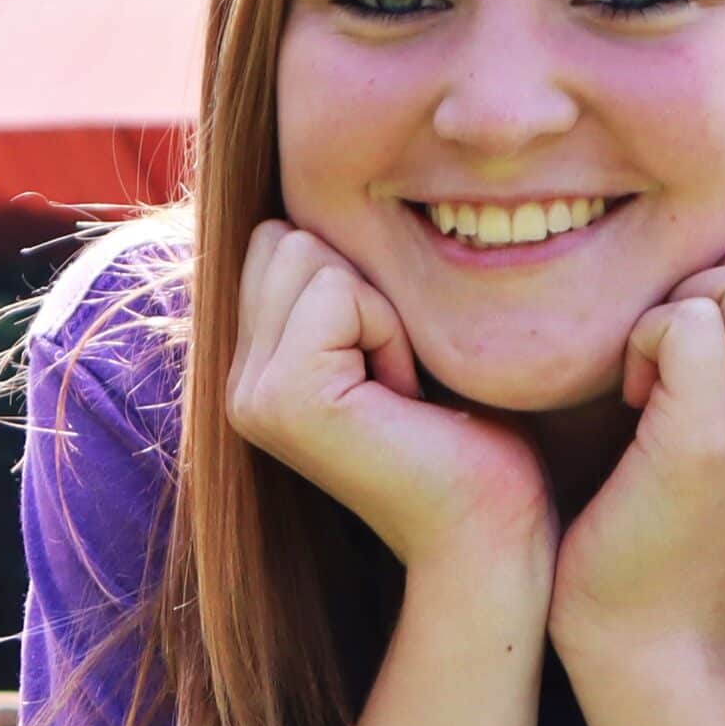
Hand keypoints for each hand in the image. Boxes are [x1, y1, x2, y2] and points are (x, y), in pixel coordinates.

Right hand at [226, 220, 552, 572]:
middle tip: (398, 376)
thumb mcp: (392, 338)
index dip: (357, 280)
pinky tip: (403, 398)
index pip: (279, 238)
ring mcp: (249, 394)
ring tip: (401, 388)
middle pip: (286, 236)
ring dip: (380, 309)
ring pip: (309, 254)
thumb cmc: (469, 435)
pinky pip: (338, 292)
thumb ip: (341, 286)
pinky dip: (389, 330)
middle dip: (364, 286)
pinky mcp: (284, 399)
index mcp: (253, 365)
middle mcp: (235, 381)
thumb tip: (322, 193)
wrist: (489, 532)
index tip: (393, 362)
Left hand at [550, 233, 724, 654]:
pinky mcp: (704, 442)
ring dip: (680, 305)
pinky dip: (642, 339)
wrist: (650, 628)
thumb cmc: (668, 513)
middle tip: (675, 346)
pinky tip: (631, 397)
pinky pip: (686, 325)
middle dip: (719, 273)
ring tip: (653, 373)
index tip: (707, 331)